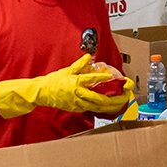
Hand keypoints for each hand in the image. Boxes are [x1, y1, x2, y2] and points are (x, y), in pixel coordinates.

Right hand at [0, 55, 130, 117]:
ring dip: (110, 106)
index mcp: (75, 82)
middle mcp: (78, 94)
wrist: (42, 93)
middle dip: (114, 99)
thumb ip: (79, 64)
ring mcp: (78, 103)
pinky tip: (108, 108)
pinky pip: (92, 109)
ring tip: (120, 104)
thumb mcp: (67, 70)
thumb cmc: (53, 82)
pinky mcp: (77, 108)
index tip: (113, 77)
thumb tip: (89, 57)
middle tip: (124, 96)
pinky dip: (101, 108)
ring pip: (97, 107)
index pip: (91, 79)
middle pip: (99, 98)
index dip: (103, 79)